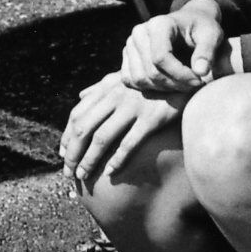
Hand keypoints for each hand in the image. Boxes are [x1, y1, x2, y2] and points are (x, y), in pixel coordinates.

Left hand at [60, 73, 186, 185]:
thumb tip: (81, 96)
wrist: (186, 76)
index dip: (67, 137)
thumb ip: (103, 86)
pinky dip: (117, 160)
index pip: (77, 114)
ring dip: (89, 160)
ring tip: (83, 176)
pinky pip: (129, 143)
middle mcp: (116, 96)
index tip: (63, 155)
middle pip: (84, 128)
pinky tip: (110, 173)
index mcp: (108, 88)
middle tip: (68, 172)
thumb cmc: (155, 79)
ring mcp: (134, 107)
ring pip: (101, 138)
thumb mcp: (127, 76)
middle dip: (73, 153)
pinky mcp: (152, 118)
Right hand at [118, 0, 228, 92]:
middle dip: (175, 84)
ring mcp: (130, 45)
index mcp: (159, 24)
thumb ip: (207, 52)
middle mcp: (139, 32)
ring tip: (183, 84)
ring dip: (163, 89)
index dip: (180, 75)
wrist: (189, 23)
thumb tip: (201, 72)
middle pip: (150, 71)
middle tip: (195, 84)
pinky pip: (131, 81)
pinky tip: (169, 83)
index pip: (161, 58)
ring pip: (140, 79)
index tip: (199, 80)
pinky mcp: (127, 57)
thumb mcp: (212, 35)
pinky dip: (150, 88)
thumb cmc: (202, 29)